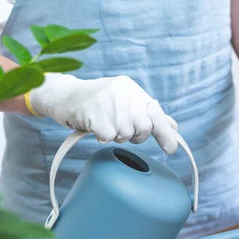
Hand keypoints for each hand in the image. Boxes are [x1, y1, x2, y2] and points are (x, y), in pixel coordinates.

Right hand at [28, 74, 178, 153]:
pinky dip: (102, 137)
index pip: (155, 112)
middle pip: (143, 128)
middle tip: (120, 129)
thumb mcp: (124, 103)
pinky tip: (94, 126)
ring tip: (104, 124)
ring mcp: (109, 103)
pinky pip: (109, 138)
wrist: (64, 97)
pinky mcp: (96, 115)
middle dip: (135, 135)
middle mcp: (123, 93)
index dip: (164, 132)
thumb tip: (173, 127)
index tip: (172, 149)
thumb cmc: (97, 103)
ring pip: (126, 135)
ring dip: (116, 136)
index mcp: (132, 89)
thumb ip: (148, 114)